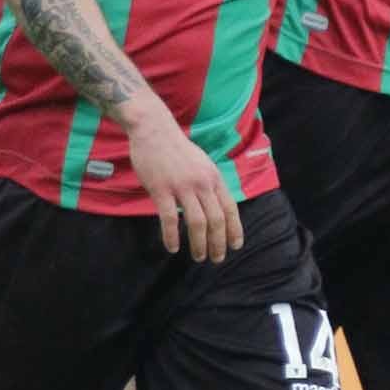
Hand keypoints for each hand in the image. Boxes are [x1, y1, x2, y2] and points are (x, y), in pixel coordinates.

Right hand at [123, 98, 244, 260]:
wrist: (154, 130)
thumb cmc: (176, 149)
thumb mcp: (202, 164)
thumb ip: (209, 184)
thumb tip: (216, 206)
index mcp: (213, 177)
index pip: (230, 208)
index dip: (234, 229)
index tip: (236, 246)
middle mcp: (202, 183)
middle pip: (216, 220)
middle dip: (219, 243)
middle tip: (217, 259)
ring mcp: (182, 186)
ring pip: (197, 222)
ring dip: (200, 244)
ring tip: (199, 257)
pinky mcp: (161, 189)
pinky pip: (169, 219)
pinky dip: (172, 236)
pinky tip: (173, 248)